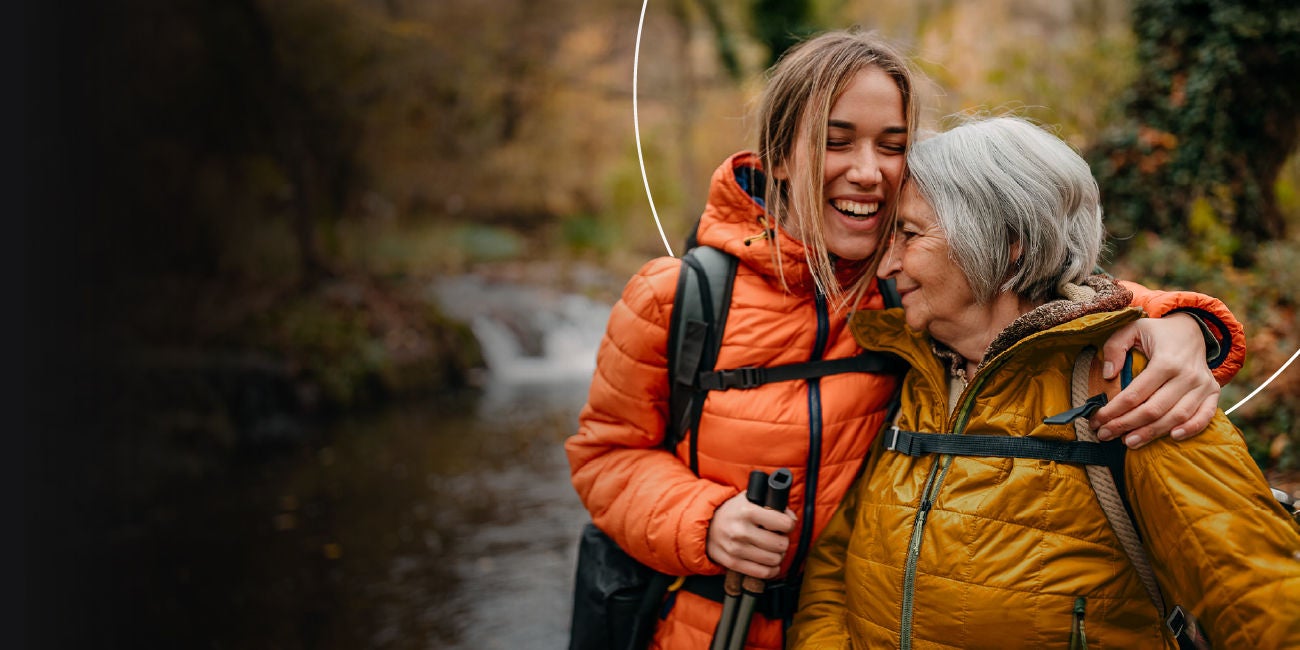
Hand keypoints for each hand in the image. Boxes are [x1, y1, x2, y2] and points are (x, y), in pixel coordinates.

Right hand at [706, 492, 796, 578]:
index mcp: (747, 511)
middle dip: (783, 541)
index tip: (785, 525)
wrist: (706, 525)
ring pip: (774, 560)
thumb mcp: (749, 499)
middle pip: (781, 544)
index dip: (789, 524)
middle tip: (778, 538)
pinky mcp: (732, 563)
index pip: (784, 523)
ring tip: (772, 549)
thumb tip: (791, 518)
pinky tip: (769, 562)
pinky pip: (763, 573)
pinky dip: (771, 569)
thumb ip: (771, 503)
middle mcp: (741, 530)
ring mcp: (736, 549)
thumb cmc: (732, 512)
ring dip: (778, 556)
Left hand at [1090, 313, 1219, 447]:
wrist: (1191, 329)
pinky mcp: (1212, 392)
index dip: (1114, 410)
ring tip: (1128, 442)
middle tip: (1105, 435)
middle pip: (1154, 409)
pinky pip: (1205, 415)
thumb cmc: (1156, 333)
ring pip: (1176, 416)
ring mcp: (1202, 385)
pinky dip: (1192, 428)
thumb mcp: (1132, 329)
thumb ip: (1115, 347)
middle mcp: (1187, 375)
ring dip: (1152, 433)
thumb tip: (1108, 375)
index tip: (1096, 420)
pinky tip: (1173, 437)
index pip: (1136, 393)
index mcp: (1166, 360)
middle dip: (1126, 425)